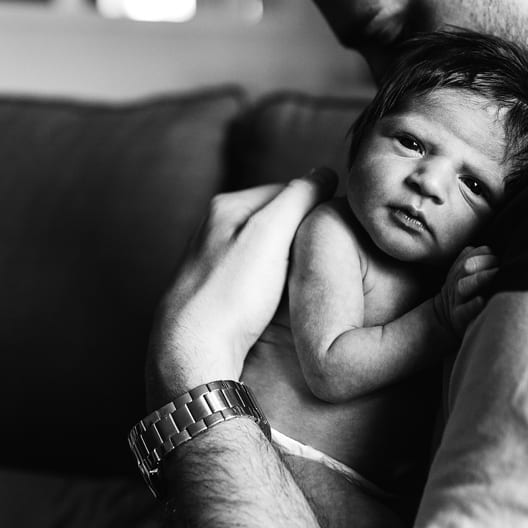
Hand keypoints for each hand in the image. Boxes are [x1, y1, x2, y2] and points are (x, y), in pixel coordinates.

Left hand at [146, 168, 337, 407]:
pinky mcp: (213, 292)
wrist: (192, 355)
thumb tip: (325, 172)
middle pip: (276, 220)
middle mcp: (212, 228)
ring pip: (266, 250)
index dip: (316, 209)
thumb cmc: (231, 296)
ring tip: (303, 283)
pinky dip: (272, 283)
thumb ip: (297, 198)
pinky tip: (278, 302)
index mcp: (226, 205)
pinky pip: (255, 275)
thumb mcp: (270, 235)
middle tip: (322, 261)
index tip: (334, 233)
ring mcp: (211, 261)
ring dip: (288, 261)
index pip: (288, 190)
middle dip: (302, 235)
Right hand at [434, 245, 498, 338]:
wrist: (443, 322)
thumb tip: (481, 248)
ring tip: (495, 273)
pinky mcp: (458, 318)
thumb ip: (470, 263)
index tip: (493, 252)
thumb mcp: (462, 280)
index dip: (479, 252)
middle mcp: (456, 285)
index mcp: (458, 274)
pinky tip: (481, 300)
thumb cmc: (464, 299)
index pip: (467, 257)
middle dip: (481, 261)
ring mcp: (456, 301)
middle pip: (465, 268)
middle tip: (498, 261)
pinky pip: (464, 311)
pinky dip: (472, 305)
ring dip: (479, 278)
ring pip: (463, 286)